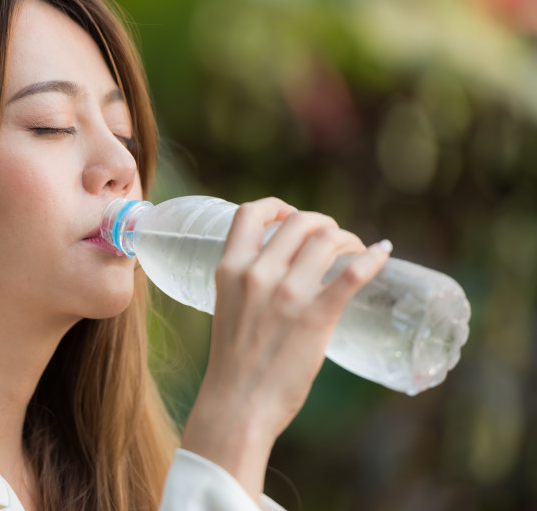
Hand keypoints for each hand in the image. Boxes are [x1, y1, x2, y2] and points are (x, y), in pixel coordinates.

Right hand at [181, 197, 390, 499]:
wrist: (237, 406)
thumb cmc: (232, 364)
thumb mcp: (228, 309)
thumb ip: (247, 286)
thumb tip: (282, 274)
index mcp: (229, 270)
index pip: (249, 213)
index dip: (276, 206)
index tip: (290, 216)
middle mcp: (257, 274)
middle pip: (298, 222)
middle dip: (322, 223)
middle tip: (333, 239)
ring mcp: (287, 294)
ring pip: (326, 240)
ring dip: (346, 238)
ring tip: (354, 250)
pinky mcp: (316, 317)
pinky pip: (353, 275)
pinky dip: (373, 257)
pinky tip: (383, 251)